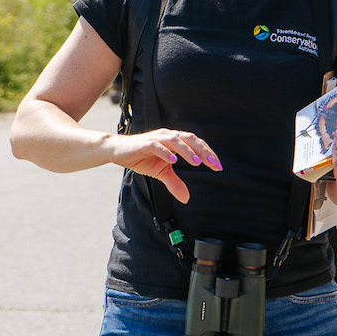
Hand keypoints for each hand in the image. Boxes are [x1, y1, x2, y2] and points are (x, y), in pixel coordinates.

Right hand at [105, 128, 221, 203]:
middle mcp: (167, 136)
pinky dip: (166, 152)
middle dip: (203, 151)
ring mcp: (156, 138)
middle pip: (189, 139)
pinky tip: (174, 161)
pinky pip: (157, 146)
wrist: (118, 151)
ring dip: (187, 151)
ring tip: (197, 162)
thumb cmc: (141, 157)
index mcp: (174, 140)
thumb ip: (174, 183)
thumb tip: (186, 199)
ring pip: (175, 140)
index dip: (207, 153)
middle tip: (213, 164)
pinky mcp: (144, 144)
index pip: (195, 144)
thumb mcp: (161, 172)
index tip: (218, 167)